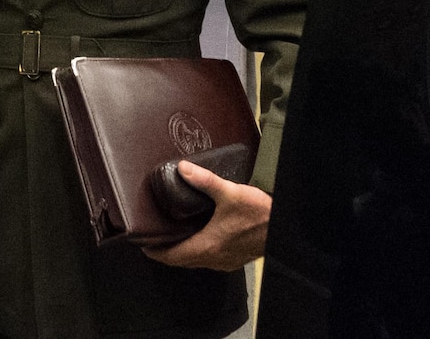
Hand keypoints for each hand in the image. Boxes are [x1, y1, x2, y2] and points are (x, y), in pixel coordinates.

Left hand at [141, 160, 271, 270]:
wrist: (285, 228)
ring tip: (173, 237)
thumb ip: (204, 180)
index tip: (143, 245)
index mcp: (207, 246)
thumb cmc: (259, 214)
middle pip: (182, 261)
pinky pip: (210, 260)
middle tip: (155, 239)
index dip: (155, 252)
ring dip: (183, 253)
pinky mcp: (236, 259)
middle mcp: (214, 258)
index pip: (172, 256)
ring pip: (196, 261)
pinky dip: (198, 252)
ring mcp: (226, 261)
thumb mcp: (230, 193)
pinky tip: (200, 238)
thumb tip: (182, 168)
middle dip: (166, 252)